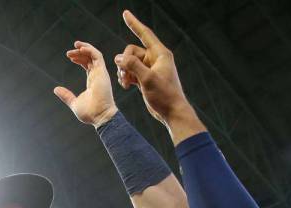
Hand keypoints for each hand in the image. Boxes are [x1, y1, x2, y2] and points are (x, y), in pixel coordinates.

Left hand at [53, 41, 118, 127]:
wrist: (99, 117)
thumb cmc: (90, 113)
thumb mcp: (74, 102)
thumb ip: (66, 95)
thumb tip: (56, 89)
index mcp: (92, 81)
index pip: (87, 65)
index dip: (79, 59)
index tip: (70, 57)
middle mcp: (98, 76)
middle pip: (90, 58)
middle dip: (79, 52)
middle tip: (68, 53)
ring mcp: (101, 73)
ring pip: (94, 55)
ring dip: (85, 48)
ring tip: (75, 45)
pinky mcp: (102, 72)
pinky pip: (98, 56)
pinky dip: (90, 50)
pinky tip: (81, 49)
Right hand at [113, 11, 203, 141]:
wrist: (172, 112)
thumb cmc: (165, 95)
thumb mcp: (147, 79)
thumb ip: (132, 66)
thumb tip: (118, 57)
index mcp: (160, 54)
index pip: (145, 34)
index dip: (134, 23)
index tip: (125, 13)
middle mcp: (155, 58)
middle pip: (132, 51)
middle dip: (124, 61)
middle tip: (123, 75)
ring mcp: (150, 68)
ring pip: (130, 62)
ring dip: (124, 71)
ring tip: (124, 83)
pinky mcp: (146, 78)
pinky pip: (131, 71)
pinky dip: (126, 77)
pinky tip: (125, 86)